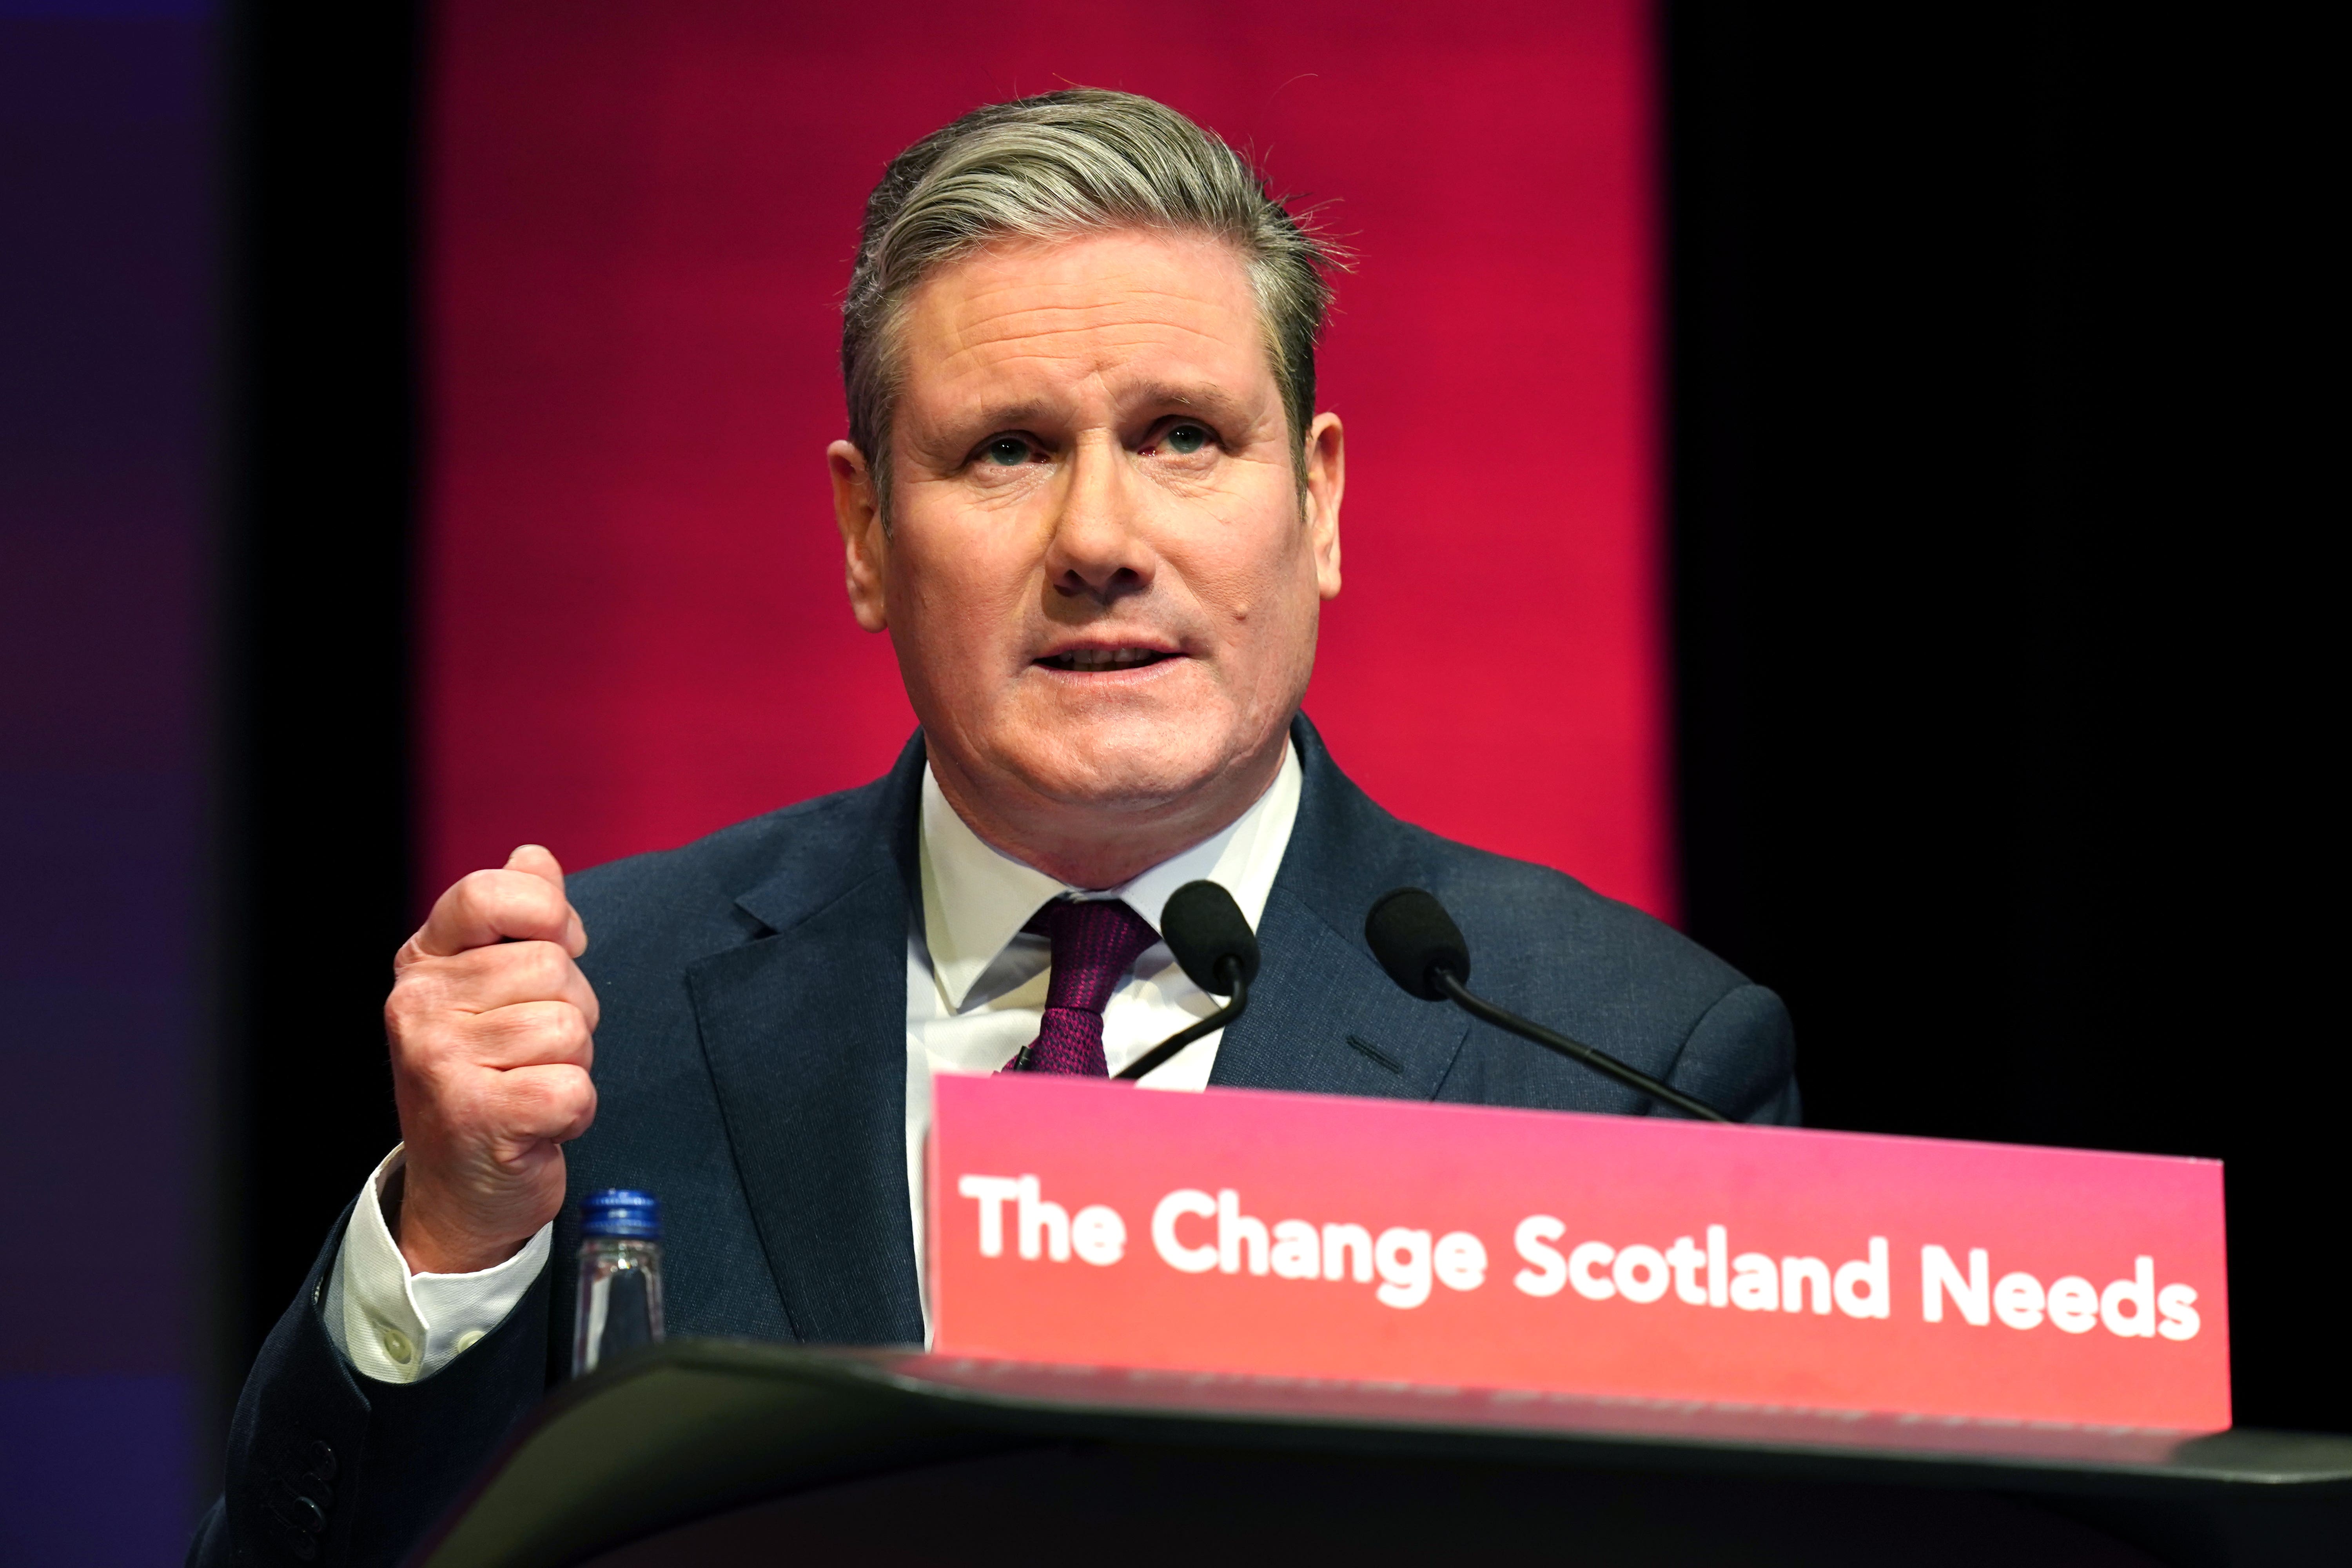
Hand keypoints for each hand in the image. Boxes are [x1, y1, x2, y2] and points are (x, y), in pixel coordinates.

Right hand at [386, 845, 597, 1273]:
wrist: (459, 1189)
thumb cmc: (488, 1077)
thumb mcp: (492, 989)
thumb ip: (518, 920)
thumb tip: (534, 856)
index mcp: (425, 963)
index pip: (490, 893)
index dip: (548, 914)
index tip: (556, 948)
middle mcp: (419, 1005)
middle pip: (553, 967)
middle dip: (571, 1010)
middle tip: (535, 1051)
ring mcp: (442, 1062)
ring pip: (569, 1028)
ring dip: (573, 1063)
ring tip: (533, 1083)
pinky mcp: (478, 1116)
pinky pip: (573, 1088)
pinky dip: (576, 1110)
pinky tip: (540, 1122)